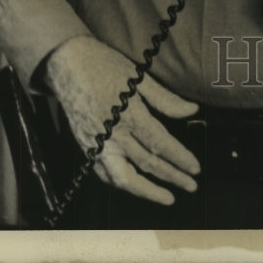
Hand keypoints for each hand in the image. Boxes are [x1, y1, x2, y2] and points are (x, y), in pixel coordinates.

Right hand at [44, 35, 200, 204]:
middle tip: (191, 186)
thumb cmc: (105, 66)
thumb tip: (192, 111)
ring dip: (148, 190)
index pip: (160, 144)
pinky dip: (123, 183)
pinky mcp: (86, 148)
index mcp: (129, 115)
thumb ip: (165, 99)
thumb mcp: (139, 77)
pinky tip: (137, 185)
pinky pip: (105, 174)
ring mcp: (97, 145)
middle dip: (172, 177)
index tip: (195, 168)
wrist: (67, 65)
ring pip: (123, 178)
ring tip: (168, 196)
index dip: (180, 158)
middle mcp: (112, 135)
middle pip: (147, 164)